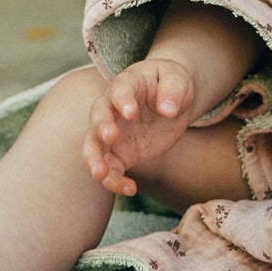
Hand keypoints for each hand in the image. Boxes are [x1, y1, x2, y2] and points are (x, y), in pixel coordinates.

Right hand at [82, 57, 196, 196]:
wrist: (170, 101)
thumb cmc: (171, 84)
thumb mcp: (178, 81)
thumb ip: (173, 91)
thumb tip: (168, 108)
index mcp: (127, 84)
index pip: (120, 90)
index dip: (122, 100)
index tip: (130, 112)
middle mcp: (113, 108)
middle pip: (98, 115)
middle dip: (101, 126)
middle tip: (111, 137)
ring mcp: (113, 133)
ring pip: (93, 146)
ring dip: (94, 159)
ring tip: (100, 174)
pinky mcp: (120, 154)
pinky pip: (110, 169)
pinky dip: (115, 181)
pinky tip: (130, 189)